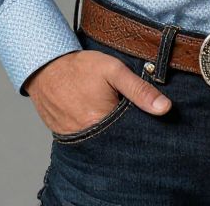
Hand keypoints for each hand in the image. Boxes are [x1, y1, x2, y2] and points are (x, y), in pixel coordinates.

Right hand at [24, 50, 171, 134]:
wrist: (45, 67)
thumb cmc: (80, 67)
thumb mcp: (114, 71)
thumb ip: (139, 90)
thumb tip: (165, 108)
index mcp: (103, 124)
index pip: (132, 136)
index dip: (142, 128)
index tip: (148, 119)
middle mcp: (89, 138)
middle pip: (117, 142)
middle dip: (126, 131)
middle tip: (124, 109)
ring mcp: (75, 140)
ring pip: (102, 141)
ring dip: (110, 131)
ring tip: (111, 112)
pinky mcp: (66, 137)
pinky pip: (87, 139)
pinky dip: (95, 130)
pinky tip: (97, 116)